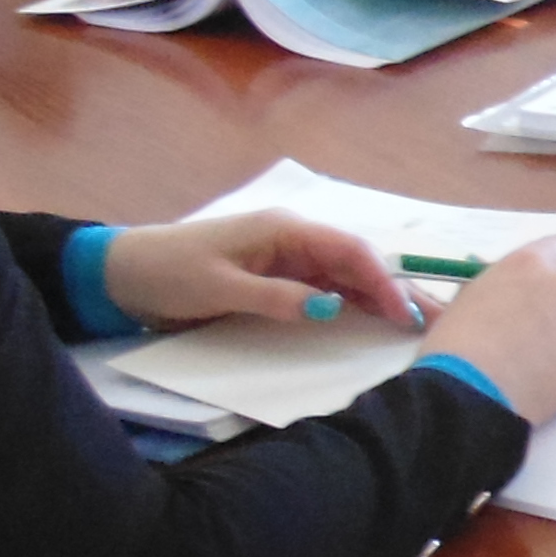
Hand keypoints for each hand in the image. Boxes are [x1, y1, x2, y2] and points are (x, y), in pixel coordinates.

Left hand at [100, 210, 415, 330]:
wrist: (124, 273)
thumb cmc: (169, 272)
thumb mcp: (220, 287)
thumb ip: (276, 297)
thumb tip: (329, 310)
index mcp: (283, 230)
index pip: (349, 252)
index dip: (383, 282)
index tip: (406, 314)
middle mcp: (293, 238)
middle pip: (356, 262)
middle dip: (394, 289)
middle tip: (431, 322)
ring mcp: (286, 257)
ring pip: (345, 276)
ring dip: (378, 298)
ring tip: (413, 326)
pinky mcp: (276, 276)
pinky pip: (324, 288)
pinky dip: (351, 303)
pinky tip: (370, 322)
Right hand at [415, 239, 555, 424]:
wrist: (470, 394)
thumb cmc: (455, 345)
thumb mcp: (467, 299)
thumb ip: (499, 287)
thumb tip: (506, 293)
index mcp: (530, 264)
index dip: (551, 268)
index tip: (539, 287)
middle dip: (554, 307)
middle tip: (528, 334)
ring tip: (531, 364)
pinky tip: (542, 380)